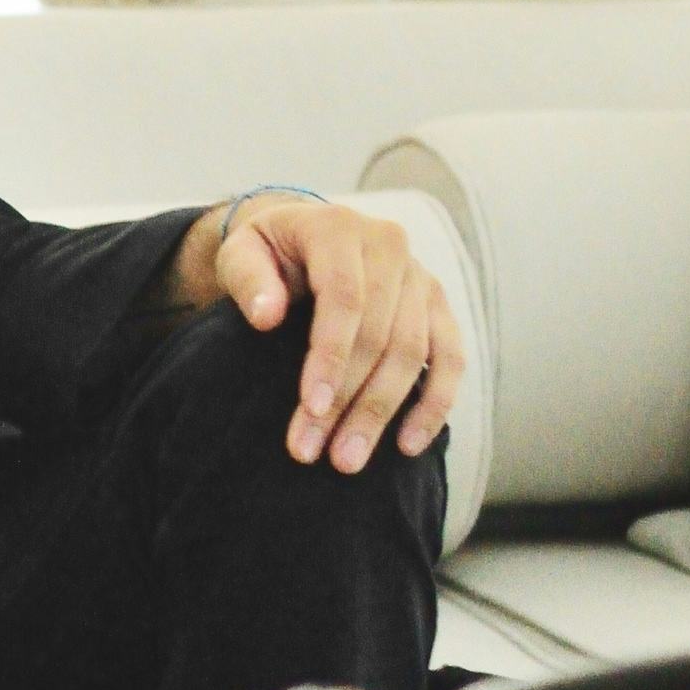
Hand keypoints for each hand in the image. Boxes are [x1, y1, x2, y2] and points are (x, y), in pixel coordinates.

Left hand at [189, 194, 462, 472]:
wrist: (302, 237)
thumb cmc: (265, 252)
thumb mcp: (239, 253)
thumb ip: (247, 279)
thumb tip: (266, 316)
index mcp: (339, 228)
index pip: (345, 298)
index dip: (331, 356)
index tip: (309, 408)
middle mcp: (389, 247)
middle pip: (380, 334)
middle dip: (349, 400)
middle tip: (317, 453)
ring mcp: (420, 277)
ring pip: (414, 352)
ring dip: (382, 412)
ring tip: (348, 460)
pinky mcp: (438, 306)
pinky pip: (450, 357)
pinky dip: (434, 403)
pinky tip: (407, 445)